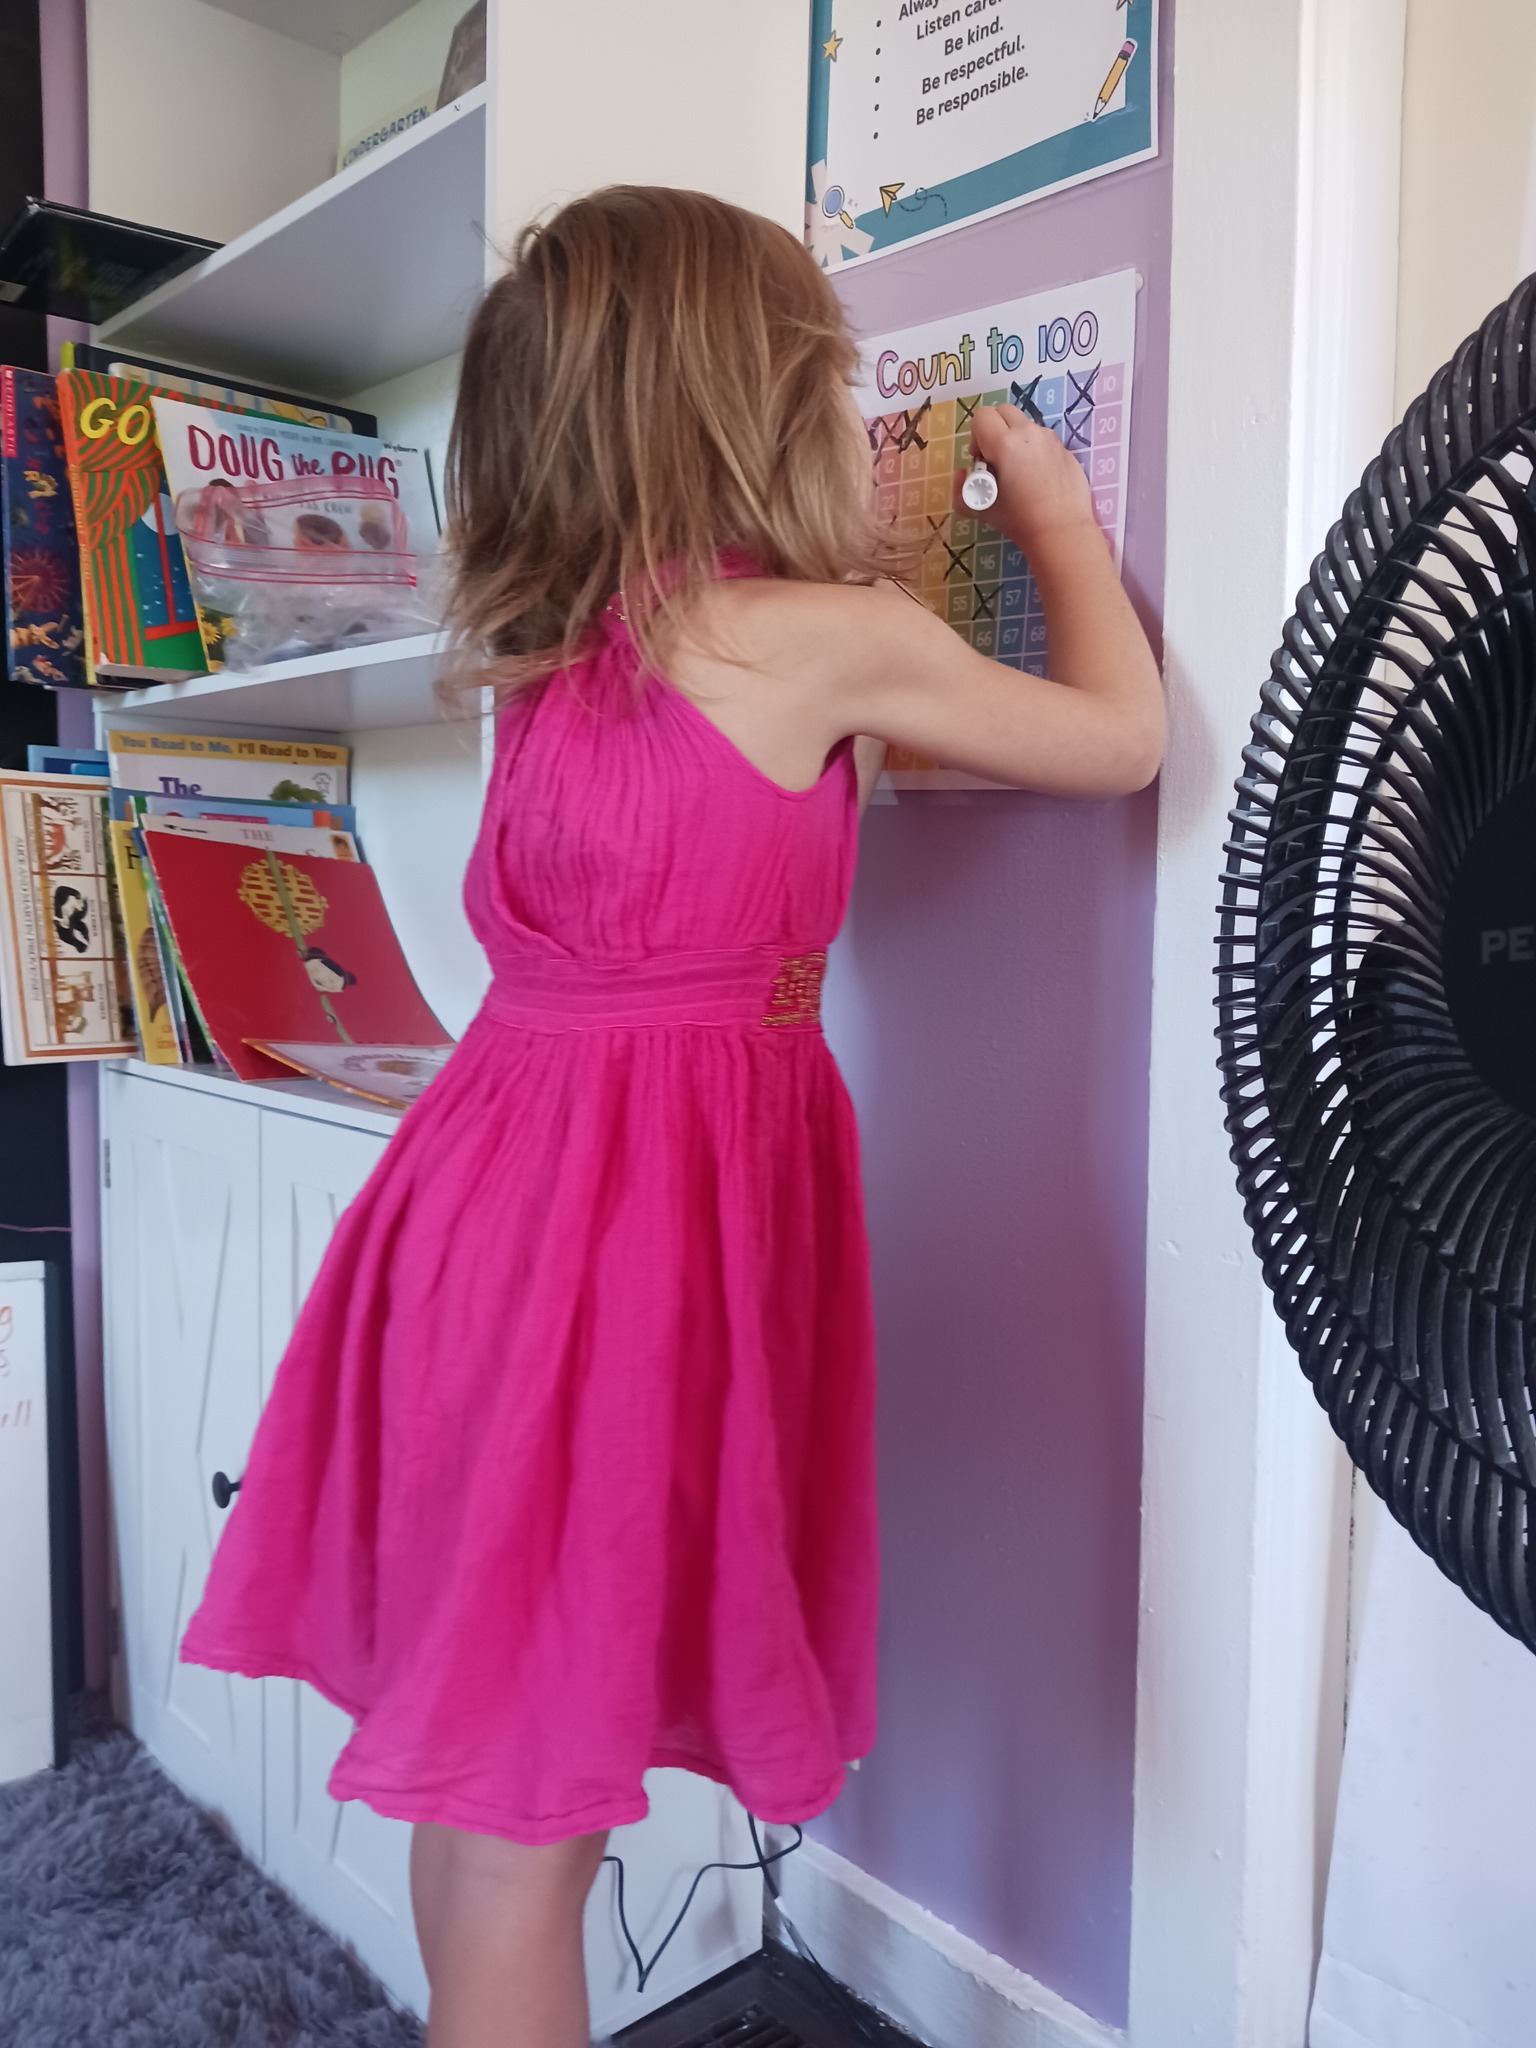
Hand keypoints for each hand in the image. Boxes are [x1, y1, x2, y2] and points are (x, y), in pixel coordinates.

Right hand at [962, 404, 1094, 555]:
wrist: (1062, 532)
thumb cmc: (1019, 520)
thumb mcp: (981, 509)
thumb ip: (961, 490)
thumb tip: (963, 474)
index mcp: (1005, 443)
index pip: (982, 416)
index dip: (976, 436)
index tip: (981, 460)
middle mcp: (1028, 433)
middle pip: (1004, 411)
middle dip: (995, 429)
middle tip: (996, 458)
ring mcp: (1050, 439)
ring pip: (1026, 425)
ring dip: (1016, 439)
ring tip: (1019, 471)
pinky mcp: (1065, 450)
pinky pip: (1044, 440)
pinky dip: (1036, 451)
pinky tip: (1039, 479)